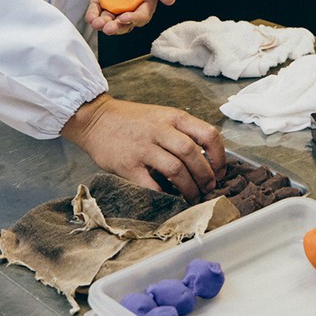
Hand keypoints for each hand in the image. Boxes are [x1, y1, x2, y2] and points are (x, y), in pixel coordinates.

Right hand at [61, 93, 225, 201]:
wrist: (96, 119)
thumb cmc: (132, 121)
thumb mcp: (162, 116)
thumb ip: (181, 133)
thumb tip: (206, 162)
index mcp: (173, 117)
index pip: (208, 134)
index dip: (219, 157)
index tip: (220, 172)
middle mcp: (160, 130)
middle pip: (193, 154)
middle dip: (206, 176)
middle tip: (208, 189)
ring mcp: (143, 147)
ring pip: (176, 170)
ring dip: (189, 188)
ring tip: (193, 197)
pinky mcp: (128, 164)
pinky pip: (152, 185)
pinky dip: (164, 195)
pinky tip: (169, 199)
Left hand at [86, 0, 174, 35]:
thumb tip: (171, 0)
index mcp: (145, 2)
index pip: (141, 16)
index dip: (134, 19)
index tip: (125, 18)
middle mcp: (130, 7)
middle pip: (124, 24)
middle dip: (117, 27)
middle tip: (110, 28)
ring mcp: (114, 4)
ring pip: (109, 20)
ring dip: (103, 25)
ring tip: (99, 24)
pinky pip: (95, 10)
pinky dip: (92, 15)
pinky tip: (92, 19)